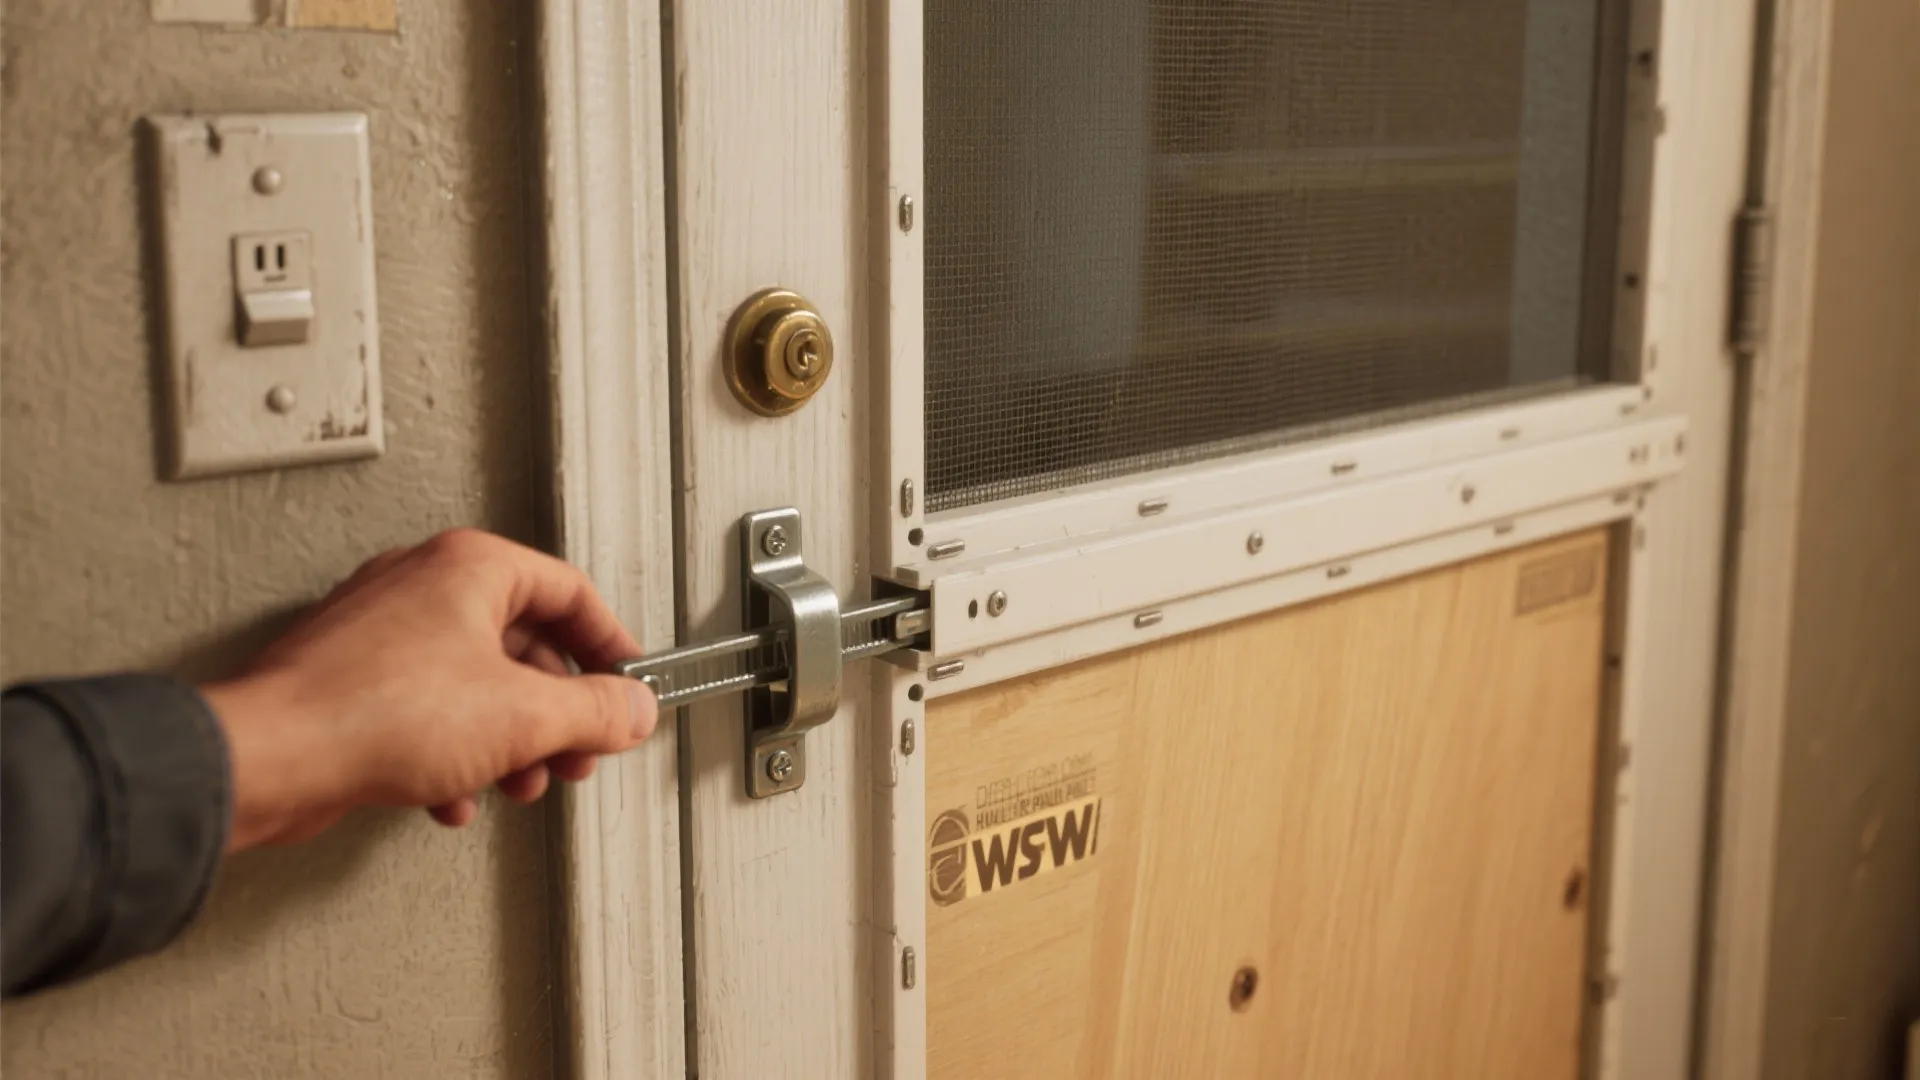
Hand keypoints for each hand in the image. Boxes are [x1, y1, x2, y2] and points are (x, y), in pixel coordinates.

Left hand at [201, 529, 657, 851]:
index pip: (571, 592)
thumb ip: (595, 711)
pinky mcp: (353, 682)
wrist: (270, 758)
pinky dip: (455, 754)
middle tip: (578, 749)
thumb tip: (632, 709)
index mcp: (470, 567)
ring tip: (519, 780)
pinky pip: (429, 712)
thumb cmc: (371, 713)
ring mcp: (383, 633)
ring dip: (510, 741)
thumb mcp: (524, 717)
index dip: (611, 646)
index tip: (629, 685)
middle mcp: (424, 586)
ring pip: (477, 683)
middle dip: (558, 711)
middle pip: (525, 643)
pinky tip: (454, 795)